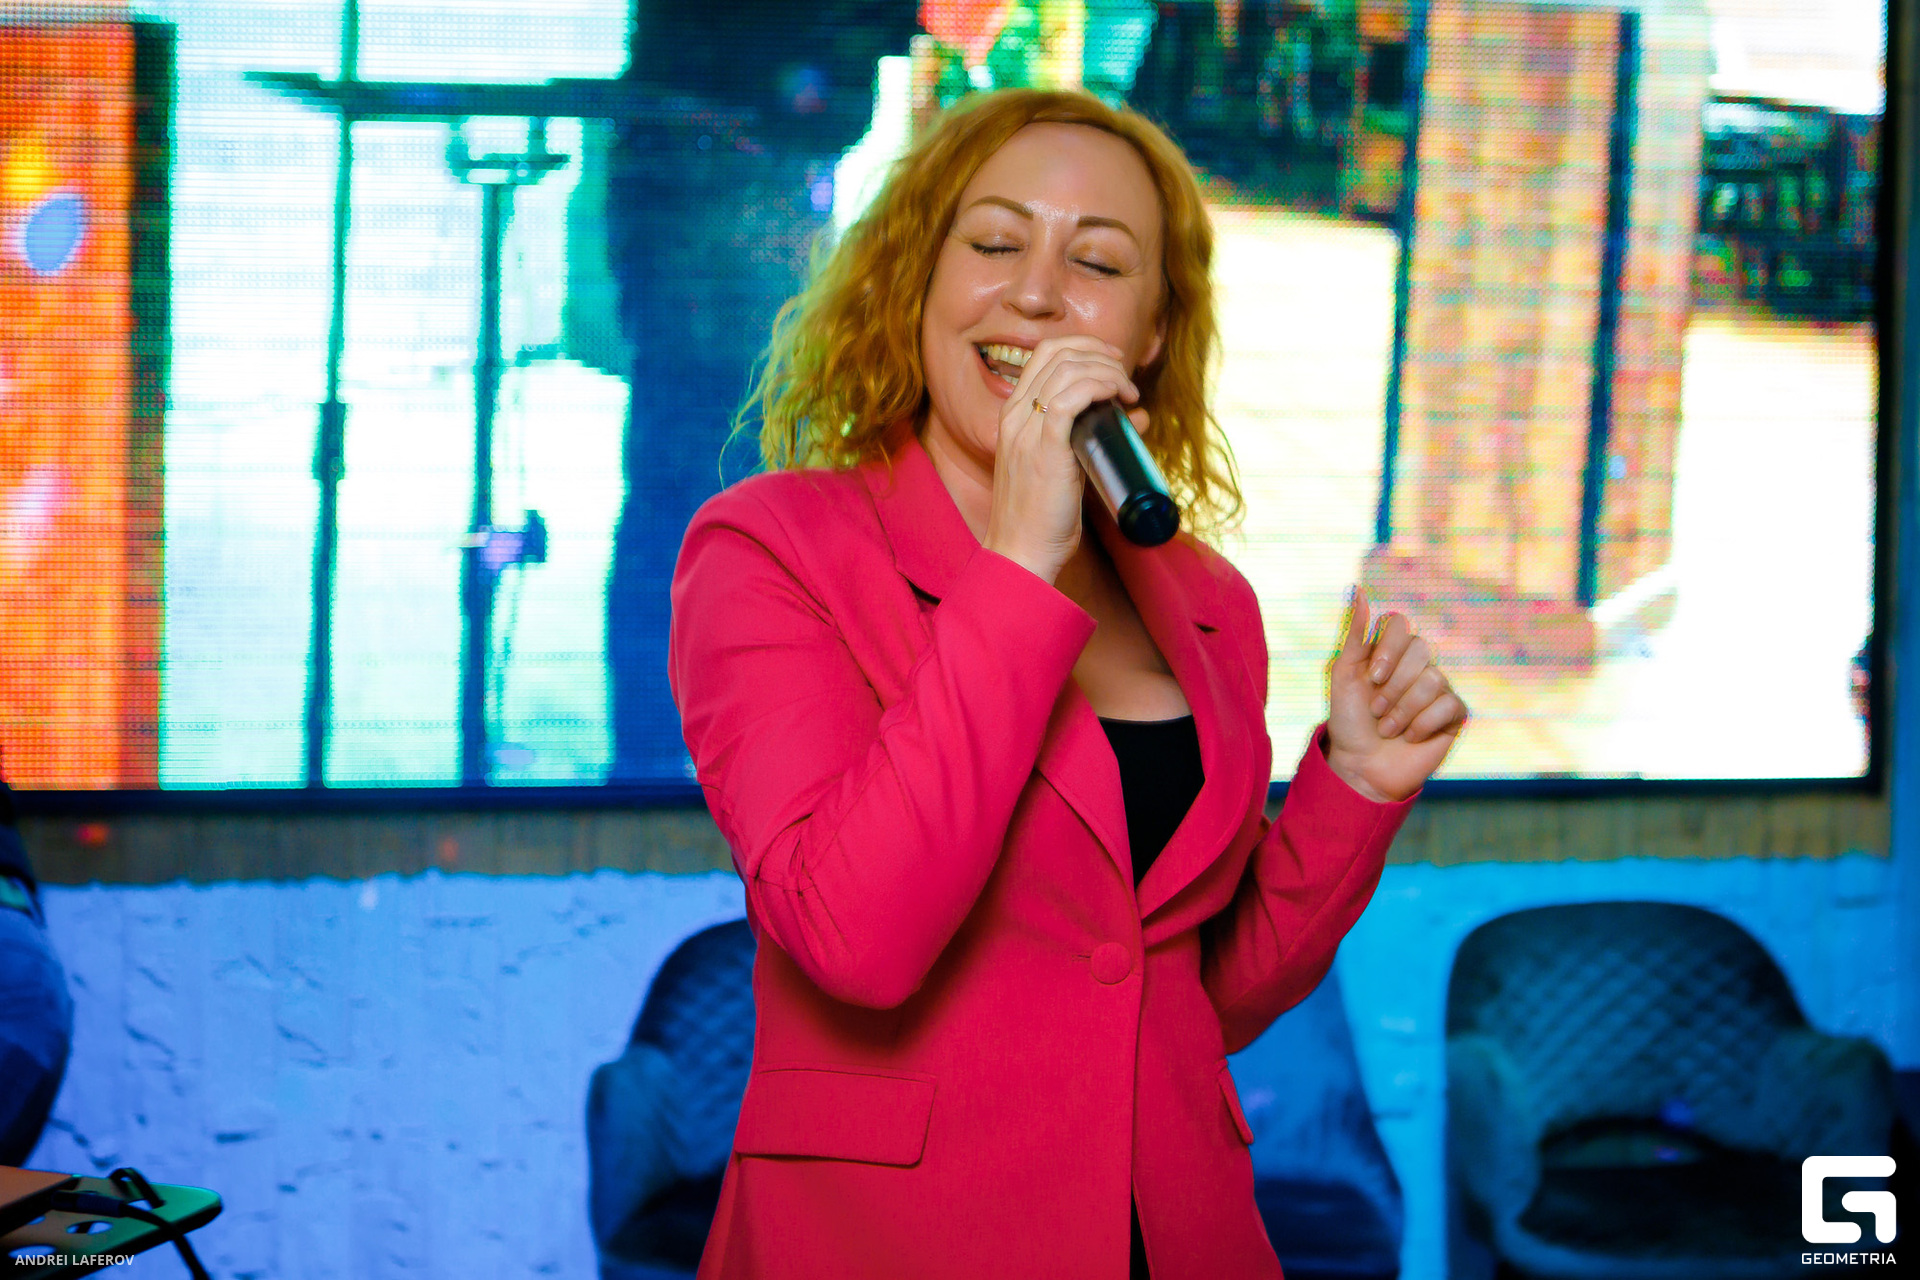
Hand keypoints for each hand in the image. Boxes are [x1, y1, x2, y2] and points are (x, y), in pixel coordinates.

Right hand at [982, 335, 1141, 583]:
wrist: (1021, 552)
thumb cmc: (1043, 518)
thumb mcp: (1068, 469)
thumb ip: (1094, 439)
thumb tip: (1136, 418)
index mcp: (1013, 416)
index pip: (1045, 355)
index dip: (1084, 347)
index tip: (1114, 363)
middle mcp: (1015, 416)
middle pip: (1057, 352)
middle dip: (1100, 354)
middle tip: (1126, 376)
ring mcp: (1026, 430)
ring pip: (1067, 370)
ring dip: (1106, 371)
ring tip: (1128, 392)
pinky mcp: (1044, 448)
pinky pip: (1070, 398)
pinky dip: (1099, 387)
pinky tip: (1117, 397)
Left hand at [1324, 587, 1466, 801]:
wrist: (1361, 765)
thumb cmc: (1349, 720)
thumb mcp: (1343, 675)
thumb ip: (1354, 634)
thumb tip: (1359, 590)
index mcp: (1390, 650)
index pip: (1400, 623)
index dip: (1388, 650)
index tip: (1372, 677)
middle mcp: (1417, 663)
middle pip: (1420, 649)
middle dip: (1392, 687)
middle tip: (1376, 710)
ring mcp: (1438, 687)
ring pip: (1432, 680)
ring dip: (1402, 711)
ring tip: (1388, 729)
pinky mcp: (1454, 713)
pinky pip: (1448, 704)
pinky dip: (1421, 725)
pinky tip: (1410, 737)